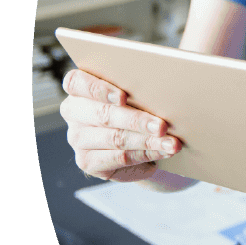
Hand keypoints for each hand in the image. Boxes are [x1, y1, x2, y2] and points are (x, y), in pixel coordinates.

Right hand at [59, 67, 181, 181]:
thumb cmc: (135, 105)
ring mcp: (77, 139)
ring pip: (115, 138)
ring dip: (148, 141)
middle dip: (137, 121)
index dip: (100, 90)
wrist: (136, 140)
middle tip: (163, 126)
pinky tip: (163, 151)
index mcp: (78, 88)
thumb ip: (136, 88)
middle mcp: (73, 112)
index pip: (76, 83)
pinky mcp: (87, 162)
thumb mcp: (133, 93)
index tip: (123, 97)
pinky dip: (146, 154)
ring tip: (172, 143)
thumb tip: (163, 90)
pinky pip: (120, 158)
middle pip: (103, 114)